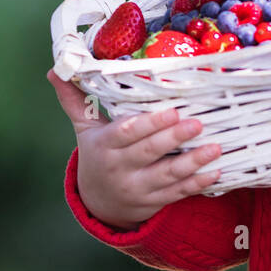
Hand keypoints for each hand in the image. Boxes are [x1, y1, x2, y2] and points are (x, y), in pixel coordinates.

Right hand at [47, 69, 222, 229]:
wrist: (99, 202)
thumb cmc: (98, 154)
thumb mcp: (85, 129)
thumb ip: (74, 99)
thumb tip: (55, 68)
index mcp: (105, 147)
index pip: (126, 133)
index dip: (148, 124)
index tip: (171, 111)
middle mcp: (120, 169)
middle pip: (149, 153)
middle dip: (173, 138)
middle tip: (198, 123)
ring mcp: (138, 188)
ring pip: (168, 175)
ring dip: (193, 162)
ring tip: (215, 147)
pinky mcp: (154, 202)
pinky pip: (178, 194)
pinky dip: (197, 184)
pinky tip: (215, 172)